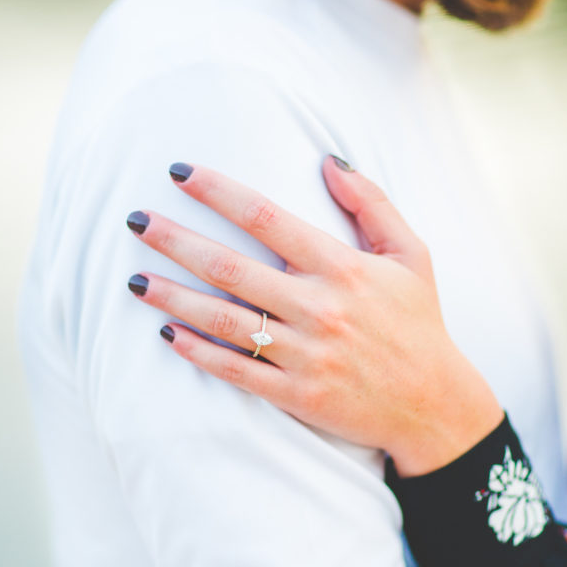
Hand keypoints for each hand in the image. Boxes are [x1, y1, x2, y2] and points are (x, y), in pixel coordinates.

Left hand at [125, 156, 502, 475]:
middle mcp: (320, 309)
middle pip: (232, 268)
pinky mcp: (298, 395)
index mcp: (344, 268)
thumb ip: (372, 203)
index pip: (269, 218)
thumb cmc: (419, 323)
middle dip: (177, 241)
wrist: (432, 406)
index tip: (179, 173)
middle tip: (134, 220)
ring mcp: (306, 355)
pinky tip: (167, 334)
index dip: (220, 192)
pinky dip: (200, 353)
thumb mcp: (412, 254)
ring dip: (174, 298)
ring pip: (225, 321)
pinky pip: (237, 371)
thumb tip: (327, 160)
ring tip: (133, 280)